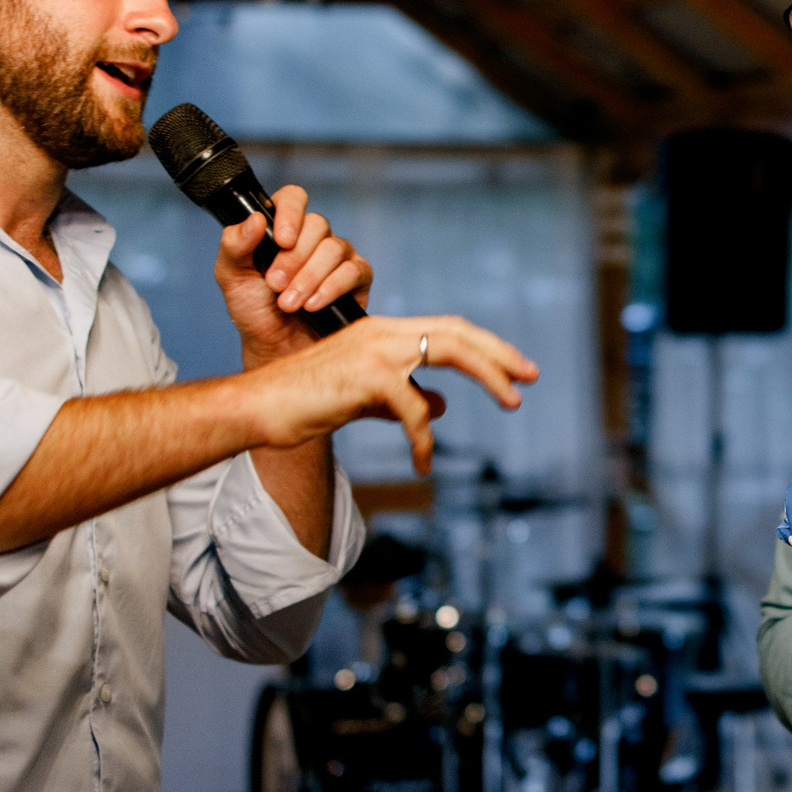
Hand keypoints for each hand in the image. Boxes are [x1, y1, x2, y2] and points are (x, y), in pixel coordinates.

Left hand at [215, 185, 372, 365]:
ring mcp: (338, 255)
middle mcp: (313, 236)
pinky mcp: (357, 278)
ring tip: (288, 304)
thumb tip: (256, 219)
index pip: (293, 198)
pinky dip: (330, 288)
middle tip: (274, 285)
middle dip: (293, 259)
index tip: (281, 240)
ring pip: (333, 249)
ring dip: (308, 278)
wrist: (274, 347)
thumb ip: (234, 245)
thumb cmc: (254, 309)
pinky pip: (353, 271)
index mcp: (283, 227)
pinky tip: (312, 306)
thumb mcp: (231, 276)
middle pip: (317, 224)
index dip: (290, 213)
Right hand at [245, 314, 538, 472]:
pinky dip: (425, 437)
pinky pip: (414, 408)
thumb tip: (444, 404)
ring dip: (487, 378)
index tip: (518, 367)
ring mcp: (375, 349)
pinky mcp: (366, 376)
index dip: (487, 346)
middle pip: (457, 332)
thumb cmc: (307, 404)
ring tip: (512, 403)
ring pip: (448, 352)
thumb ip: (405, 398)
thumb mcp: (366, 400)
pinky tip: (424, 462)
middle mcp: (383, 331)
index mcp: (383, 332)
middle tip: (532, 376)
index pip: (448, 329)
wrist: (259, 408)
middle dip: (499, 353)